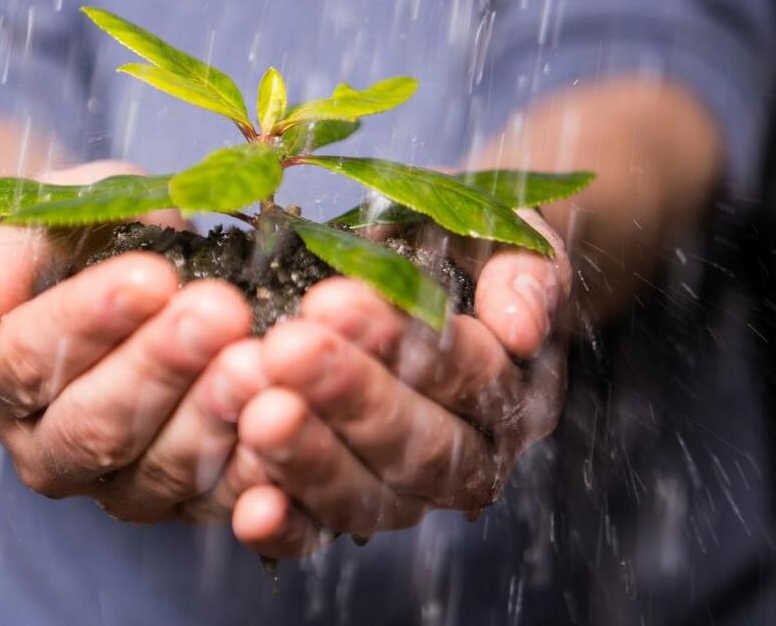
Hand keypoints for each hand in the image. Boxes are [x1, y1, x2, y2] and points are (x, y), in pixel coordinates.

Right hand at [0, 160, 270, 523]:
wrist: (136, 272)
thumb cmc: (87, 239)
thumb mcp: (44, 224)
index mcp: (0, 379)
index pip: (30, 358)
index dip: (89, 320)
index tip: (151, 274)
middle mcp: (48, 448)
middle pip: (95, 425)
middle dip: (161, 368)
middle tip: (219, 313)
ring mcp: (117, 485)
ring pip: (160, 470)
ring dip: (215, 417)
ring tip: (262, 360)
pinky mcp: (186, 504)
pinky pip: (221, 500)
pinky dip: (258, 472)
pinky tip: (291, 424)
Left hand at [229, 211, 571, 557]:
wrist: (424, 283)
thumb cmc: (459, 257)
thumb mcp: (504, 241)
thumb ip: (525, 275)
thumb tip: (521, 328)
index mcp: (514, 392)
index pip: (469, 374)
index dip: (405, 342)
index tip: (336, 301)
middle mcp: (471, 457)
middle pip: (421, 444)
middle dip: (350, 396)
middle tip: (287, 350)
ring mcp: (407, 494)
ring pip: (369, 496)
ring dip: (311, 460)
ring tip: (257, 414)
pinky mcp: (343, 513)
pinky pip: (318, 534)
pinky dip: (285, 527)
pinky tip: (250, 508)